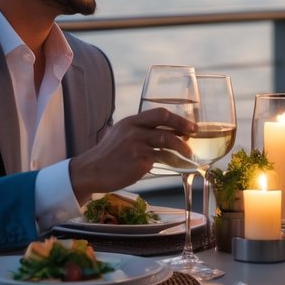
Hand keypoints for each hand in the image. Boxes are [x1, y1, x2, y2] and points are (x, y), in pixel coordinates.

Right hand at [69, 108, 194, 201]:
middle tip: (193, 133)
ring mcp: (137, 146)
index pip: (158, 113)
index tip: (188, 125)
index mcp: (130, 122)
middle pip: (165, 121)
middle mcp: (134, 130)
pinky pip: (160, 159)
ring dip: (182, 147)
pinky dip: (170, 162)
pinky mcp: (140, 162)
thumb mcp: (117, 134)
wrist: (90, 172)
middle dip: (183, 126)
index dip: (176, 118)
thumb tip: (155, 132)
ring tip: (189, 154)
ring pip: (167, 140)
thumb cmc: (106, 156)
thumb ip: (134, 131)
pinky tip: (176, 165)